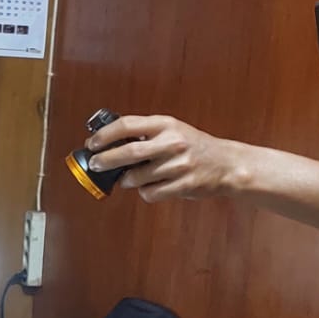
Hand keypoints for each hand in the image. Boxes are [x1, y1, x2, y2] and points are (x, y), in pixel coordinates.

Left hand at [86, 114, 239, 203]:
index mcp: (165, 124)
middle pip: (128, 153)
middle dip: (105, 160)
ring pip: (136, 178)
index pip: (127, 125)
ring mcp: (178, 165)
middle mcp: (172, 142)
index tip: (92, 144)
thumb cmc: (193, 146)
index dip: (105, 135)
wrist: (226, 163)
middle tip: (96, 165)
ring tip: (132, 177)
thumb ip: (145, 133)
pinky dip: (144, 192)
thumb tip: (106, 143)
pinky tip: (151, 186)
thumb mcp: (171, 129)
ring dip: (127, 180)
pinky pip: (150, 193)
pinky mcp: (183, 185)